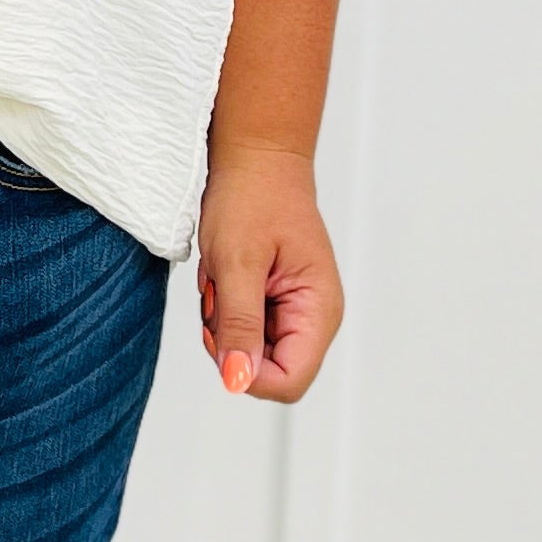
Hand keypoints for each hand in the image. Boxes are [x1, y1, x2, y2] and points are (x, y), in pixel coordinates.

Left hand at [196, 141, 343, 399]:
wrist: (256, 160)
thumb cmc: (253, 197)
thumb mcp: (237, 263)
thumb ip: (239, 325)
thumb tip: (237, 380)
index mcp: (319, 311)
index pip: (289, 381)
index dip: (247, 371)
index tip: (221, 329)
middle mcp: (313, 318)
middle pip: (265, 370)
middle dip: (231, 340)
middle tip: (221, 292)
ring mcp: (294, 312)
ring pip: (248, 350)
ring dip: (223, 320)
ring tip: (224, 276)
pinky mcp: (275, 304)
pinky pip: (241, 328)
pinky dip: (223, 309)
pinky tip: (225, 276)